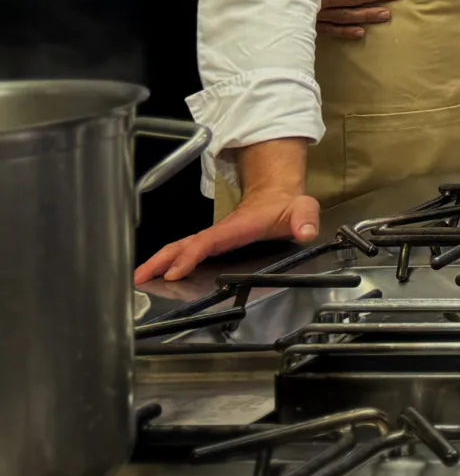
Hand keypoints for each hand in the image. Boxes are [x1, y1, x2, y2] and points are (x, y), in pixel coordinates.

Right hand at [135, 184, 320, 284]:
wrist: (279, 197)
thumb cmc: (287, 206)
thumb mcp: (303, 210)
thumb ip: (305, 220)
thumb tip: (305, 231)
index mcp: (236, 228)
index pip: (208, 242)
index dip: (190, 255)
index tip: (174, 271)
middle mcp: (219, 233)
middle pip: (183, 245)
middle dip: (160, 260)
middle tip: (139, 278)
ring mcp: (214, 238)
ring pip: (180, 248)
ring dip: (159, 262)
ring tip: (138, 278)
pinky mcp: (212, 243)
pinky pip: (186, 252)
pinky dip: (168, 262)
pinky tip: (158, 274)